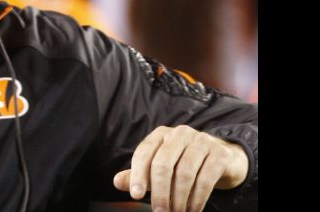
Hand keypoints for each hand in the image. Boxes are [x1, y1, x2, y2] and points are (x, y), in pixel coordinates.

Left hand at [113, 125, 248, 211]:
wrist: (222, 158)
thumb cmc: (183, 163)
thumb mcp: (159, 167)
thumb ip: (138, 175)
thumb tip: (117, 182)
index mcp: (160, 135)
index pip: (144, 153)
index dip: (138, 175)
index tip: (135, 195)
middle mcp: (180, 134)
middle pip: (163, 164)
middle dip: (160, 192)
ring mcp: (201, 141)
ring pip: (185, 173)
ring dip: (179, 199)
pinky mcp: (220, 154)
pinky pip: (206, 179)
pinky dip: (197, 199)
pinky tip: (193, 210)